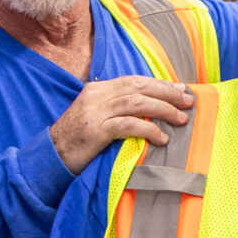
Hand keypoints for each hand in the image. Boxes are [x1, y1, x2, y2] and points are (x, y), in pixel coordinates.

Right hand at [48, 77, 195, 173]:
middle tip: (188, 101)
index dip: (159, 84)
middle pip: (138, 87)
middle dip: (167, 93)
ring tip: (181, 119)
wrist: (49, 157)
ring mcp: (95, 112)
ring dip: (163, 109)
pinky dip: (148, 129)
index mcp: (97, 89)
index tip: (180, 89)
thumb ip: (115, 109)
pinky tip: (161, 137)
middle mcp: (96, 95)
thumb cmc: (76, 141)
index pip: (134, 81)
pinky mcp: (95, 130)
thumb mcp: (94, 117)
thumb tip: (148, 109)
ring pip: (137, 103)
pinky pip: (128, 125)